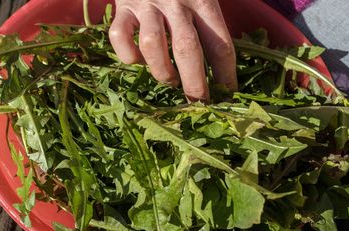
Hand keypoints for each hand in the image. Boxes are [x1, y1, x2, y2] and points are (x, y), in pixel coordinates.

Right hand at [109, 0, 236, 100]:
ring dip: (162, 70)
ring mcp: (146, 3)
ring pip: (152, 44)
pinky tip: (137, 60)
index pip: (220, 43)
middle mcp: (176, 1)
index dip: (226, 74)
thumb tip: (224, 67)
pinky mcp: (122, 6)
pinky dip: (127, 54)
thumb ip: (213, 20)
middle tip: (198, 103)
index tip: (228, 95)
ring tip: (168, 80)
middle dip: (194, 83)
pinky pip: (119, 36)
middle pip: (188, 48)